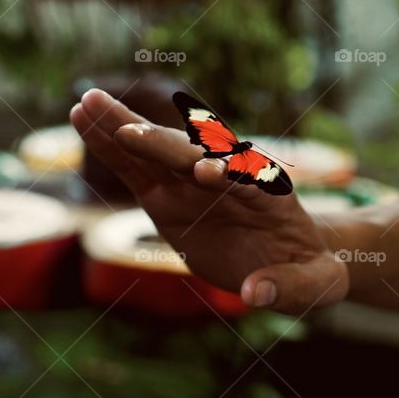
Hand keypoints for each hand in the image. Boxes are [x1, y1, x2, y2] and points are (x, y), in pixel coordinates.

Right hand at [70, 88, 348, 313]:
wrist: (292, 255)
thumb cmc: (310, 269)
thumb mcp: (315, 283)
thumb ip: (291, 287)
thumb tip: (255, 294)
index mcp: (270, 193)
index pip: (248, 178)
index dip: (230, 174)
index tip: (208, 173)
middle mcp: (229, 177)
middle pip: (196, 156)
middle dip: (167, 146)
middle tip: (132, 132)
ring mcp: (195, 182)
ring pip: (158, 153)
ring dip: (125, 129)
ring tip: (89, 103)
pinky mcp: (169, 195)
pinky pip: (136, 170)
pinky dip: (111, 148)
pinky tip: (83, 119)